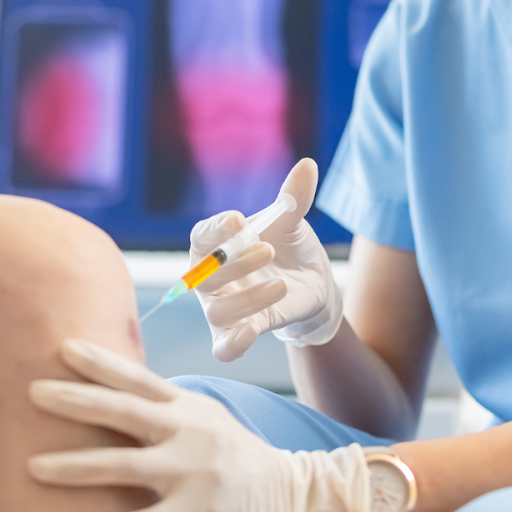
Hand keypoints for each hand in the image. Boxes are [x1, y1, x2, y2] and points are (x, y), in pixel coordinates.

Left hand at [27, 340, 368, 511]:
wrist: (288, 492)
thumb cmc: (232, 454)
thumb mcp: (202, 418)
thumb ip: (161, 408)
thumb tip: (107, 391)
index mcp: (186, 407)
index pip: (138, 378)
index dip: (102, 361)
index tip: (63, 346)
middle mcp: (188, 432)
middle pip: (126, 411)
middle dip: (77, 400)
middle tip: (33, 391)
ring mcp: (193, 471)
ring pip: (127, 465)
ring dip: (77, 465)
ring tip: (34, 467)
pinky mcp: (197, 510)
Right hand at [190, 158, 341, 361]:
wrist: (310, 282)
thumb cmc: (289, 247)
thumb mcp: (292, 222)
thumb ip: (294, 197)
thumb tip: (308, 166)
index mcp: (215, 244)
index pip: (202, 236)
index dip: (215, 229)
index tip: (237, 220)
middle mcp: (209, 277)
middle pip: (204, 275)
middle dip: (235, 263)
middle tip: (268, 250)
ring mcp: (222, 307)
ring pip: (218, 310)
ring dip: (248, 299)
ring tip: (281, 284)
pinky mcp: (239, 332)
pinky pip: (223, 346)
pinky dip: (231, 343)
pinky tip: (250, 332)